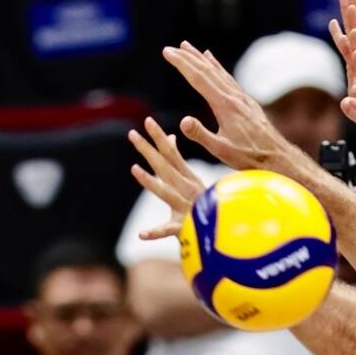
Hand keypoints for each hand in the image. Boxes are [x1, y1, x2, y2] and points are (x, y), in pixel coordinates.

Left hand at [128, 116, 206, 240]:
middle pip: (164, 166)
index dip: (159, 137)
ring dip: (150, 181)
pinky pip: (167, 231)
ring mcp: (184, 208)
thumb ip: (177, 160)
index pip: (171, 153)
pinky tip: (142, 233)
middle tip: (132, 134)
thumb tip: (169, 138)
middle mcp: (186, 189)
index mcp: (188, 178)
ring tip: (134, 169)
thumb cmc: (202, 205)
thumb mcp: (191, 179)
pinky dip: (155, 232)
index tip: (147, 121)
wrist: (223, 232)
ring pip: (165, 193)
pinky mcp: (183, 229)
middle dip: (148, 149)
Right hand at [161, 42, 298, 170]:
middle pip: (207, 70)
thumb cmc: (249, 156)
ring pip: (217, 71)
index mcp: (224, 105)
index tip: (167, 52)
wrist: (277, 155)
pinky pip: (227, 78)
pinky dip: (216, 67)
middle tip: (171, 48)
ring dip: (201, 58)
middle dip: (187, 57)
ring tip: (188, 47)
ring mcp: (241, 96)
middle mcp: (233, 96)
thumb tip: (183, 121)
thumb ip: (201, 135)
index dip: (182, 64)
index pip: (198, 79)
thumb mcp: (221, 150)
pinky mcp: (246, 100)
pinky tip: (212, 61)